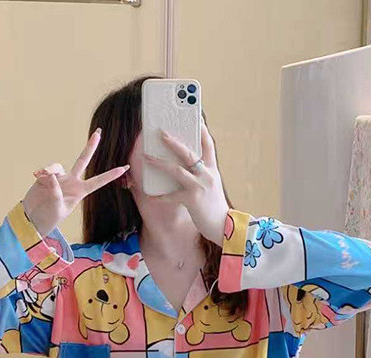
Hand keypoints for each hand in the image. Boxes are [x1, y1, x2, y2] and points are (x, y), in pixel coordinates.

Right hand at [23, 129, 129, 236]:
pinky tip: (37, 178)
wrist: (33, 218)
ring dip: (49, 171)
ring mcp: (60, 178)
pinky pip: (47, 170)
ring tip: (41, 180)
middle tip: (99, 132)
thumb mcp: (56, 208)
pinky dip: (43, 173)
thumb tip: (52, 176)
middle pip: (83, 160)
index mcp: (80, 192)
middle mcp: (72, 182)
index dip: (111, 175)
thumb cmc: (48, 217)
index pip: (98, 181)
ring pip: (57, 166)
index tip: (125, 168)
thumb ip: (55, 192)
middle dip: (90, 146)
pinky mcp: (47, 176)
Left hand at [144, 122, 228, 244]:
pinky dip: (159, 196)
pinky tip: (149, 195)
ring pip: (176, 170)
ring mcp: (199, 186)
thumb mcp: (212, 186)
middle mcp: (207, 175)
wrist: (223, 226)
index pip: (208, 144)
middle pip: (189, 153)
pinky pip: (171, 196)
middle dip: (173, 142)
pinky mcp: (192, 199)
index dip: (201, 130)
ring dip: (160, 163)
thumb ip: (202, 174)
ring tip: (147, 157)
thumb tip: (185, 165)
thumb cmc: (215, 207)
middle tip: (160, 133)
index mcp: (212, 170)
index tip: (194, 117)